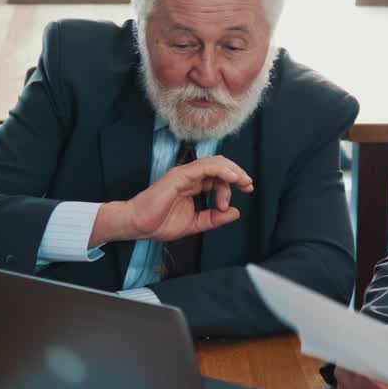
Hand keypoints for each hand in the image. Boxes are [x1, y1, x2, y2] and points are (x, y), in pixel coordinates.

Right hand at [91, 156, 253, 244]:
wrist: (139, 225)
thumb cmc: (159, 223)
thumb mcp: (196, 223)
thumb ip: (214, 218)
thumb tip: (235, 213)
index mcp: (193, 185)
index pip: (219, 177)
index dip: (235, 182)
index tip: (247, 190)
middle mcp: (190, 177)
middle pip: (220, 166)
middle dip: (238, 174)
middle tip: (248, 185)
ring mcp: (185, 174)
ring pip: (215, 163)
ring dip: (232, 171)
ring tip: (243, 182)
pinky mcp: (180, 175)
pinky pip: (205, 167)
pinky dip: (221, 170)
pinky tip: (233, 178)